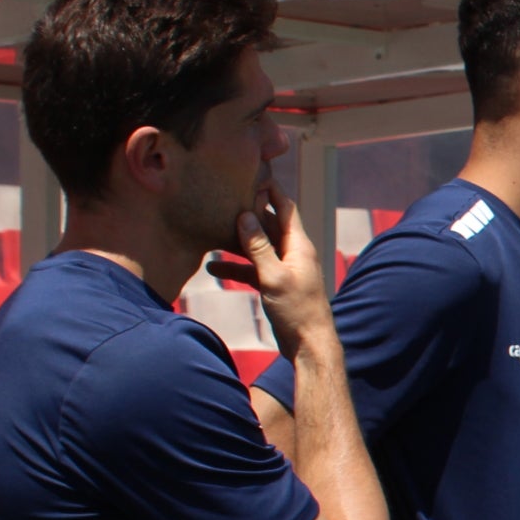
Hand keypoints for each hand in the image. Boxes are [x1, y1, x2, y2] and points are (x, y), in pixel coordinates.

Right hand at [209, 183, 331, 355]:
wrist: (308, 345)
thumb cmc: (297, 311)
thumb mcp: (273, 276)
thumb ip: (258, 246)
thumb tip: (245, 216)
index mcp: (299, 246)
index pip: (286, 209)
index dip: (271, 191)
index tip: (253, 174)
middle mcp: (294, 254)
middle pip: (269, 225)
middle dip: (248, 213)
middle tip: (222, 198)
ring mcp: (284, 269)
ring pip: (258, 247)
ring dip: (237, 241)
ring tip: (210, 229)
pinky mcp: (275, 285)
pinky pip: (253, 269)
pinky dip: (236, 266)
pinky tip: (212, 267)